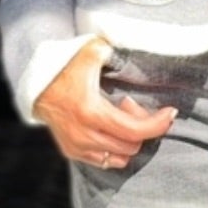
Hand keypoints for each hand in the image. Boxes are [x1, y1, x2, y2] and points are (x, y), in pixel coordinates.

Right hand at [33, 36, 176, 168]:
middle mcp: (84, 135)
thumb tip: (132, 45)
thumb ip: (110, 48)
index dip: (158, 124)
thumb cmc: (66, 68)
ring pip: (122, 156)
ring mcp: (78, 147)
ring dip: (128, 138)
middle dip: (140, 126)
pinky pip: (107, 161)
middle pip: (132, 145)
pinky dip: (117, 148)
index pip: (135, 130)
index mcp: (91, 112)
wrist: (37, 87)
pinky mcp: (73, 152)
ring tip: (119, 116)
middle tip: (131, 104)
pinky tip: (110, 128)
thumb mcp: (89, 51)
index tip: (170, 112)